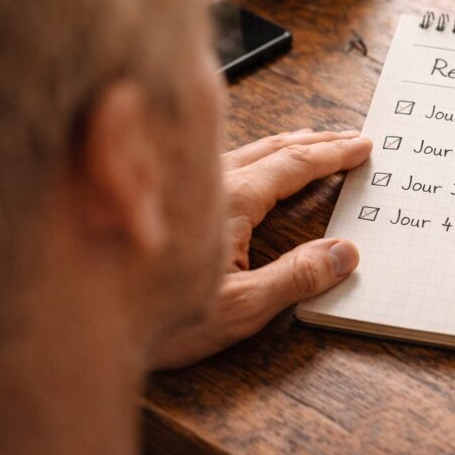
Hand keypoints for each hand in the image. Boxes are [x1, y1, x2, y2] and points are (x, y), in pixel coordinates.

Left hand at [151, 129, 371, 369]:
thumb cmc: (158, 316)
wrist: (92, 316)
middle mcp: (210, 181)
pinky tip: (256, 163)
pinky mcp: (170, 197)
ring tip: (314, 141)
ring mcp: (188, 185)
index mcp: (233, 199)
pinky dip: (260, 154)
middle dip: (318, 142)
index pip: (295, 165)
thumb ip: (297, 277)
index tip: (362, 147)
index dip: (333, 156)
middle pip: (275, 148)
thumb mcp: (242, 307)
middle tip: (350, 137)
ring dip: (289, 143)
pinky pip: (230, 160)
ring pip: (250, 149)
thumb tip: (344, 253)